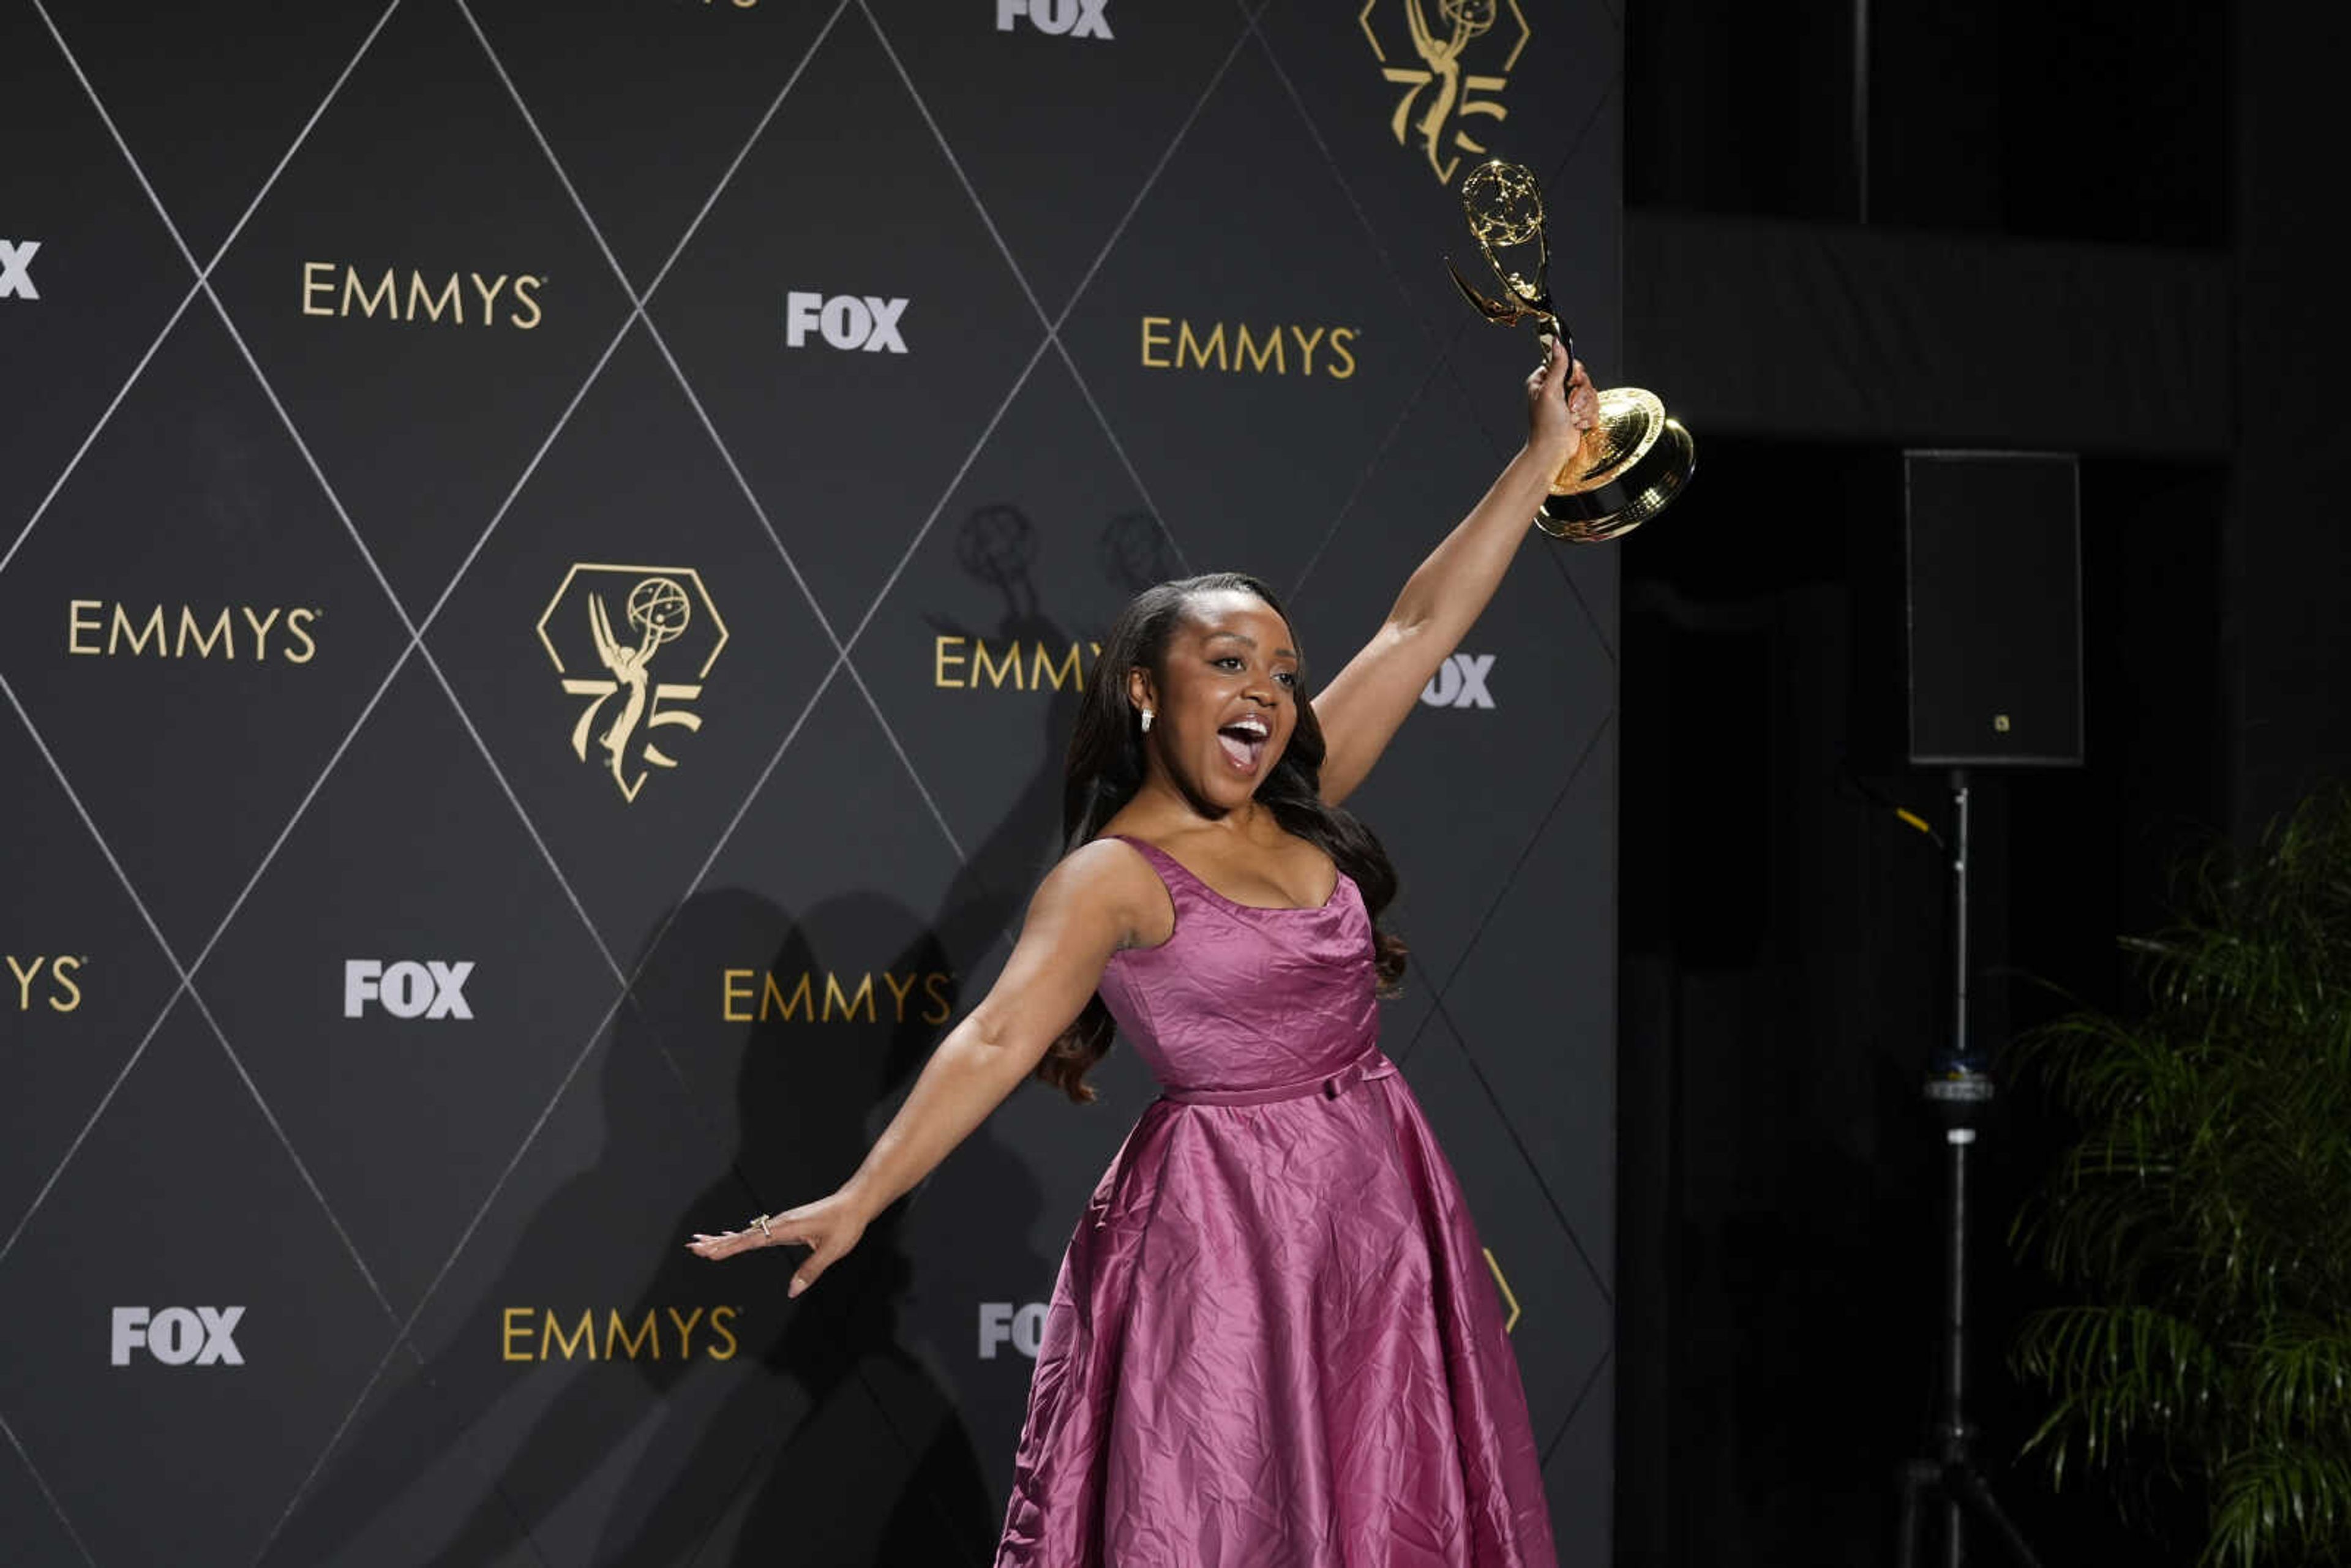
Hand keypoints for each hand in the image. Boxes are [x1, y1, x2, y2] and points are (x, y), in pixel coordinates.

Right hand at [687, 1189, 868, 1297]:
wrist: (854, 1203)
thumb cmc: (845, 1225)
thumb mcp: (831, 1251)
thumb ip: (811, 1271)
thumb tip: (792, 1291)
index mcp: (787, 1228)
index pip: (752, 1240)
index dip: (729, 1247)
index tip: (709, 1251)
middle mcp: (780, 1223)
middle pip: (743, 1235)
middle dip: (718, 1242)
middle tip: (693, 1246)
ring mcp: (782, 1223)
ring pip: (747, 1233)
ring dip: (724, 1239)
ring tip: (703, 1243)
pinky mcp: (786, 1224)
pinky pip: (757, 1231)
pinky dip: (741, 1235)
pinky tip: (731, 1237)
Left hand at [1526, 336, 1598, 461]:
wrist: (1553, 451)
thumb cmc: (1546, 424)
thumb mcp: (1549, 391)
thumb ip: (1557, 366)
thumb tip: (1557, 342)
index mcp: (1545, 379)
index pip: (1569, 363)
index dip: (1575, 373)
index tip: (1572, 383)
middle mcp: (1558, 388)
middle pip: (1584, 378)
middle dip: (1581, 395)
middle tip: (1570, 406)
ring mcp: (1570, 401)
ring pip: (1592, 393)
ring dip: (1584, 409)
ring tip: (1572, 418)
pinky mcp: (1580, 413)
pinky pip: (1595, 408)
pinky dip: (1587, 418)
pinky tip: (1576, 425)